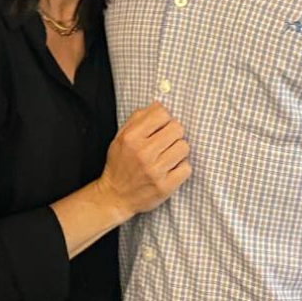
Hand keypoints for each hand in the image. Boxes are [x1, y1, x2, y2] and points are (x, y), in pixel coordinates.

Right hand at [97, 102, 190, 220]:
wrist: (115, 196)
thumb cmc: (120, 163)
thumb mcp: (121, 136)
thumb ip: (139, 118)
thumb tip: (158, 104)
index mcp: (131, 137)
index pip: (162, 113)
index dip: (164, 118)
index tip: (160, 127)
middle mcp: (143, 153)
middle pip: (177, 128)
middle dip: (173, 133)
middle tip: (166, 142)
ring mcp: (155, 171)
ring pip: (184, 147)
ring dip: (178, 150)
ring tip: (168, 156)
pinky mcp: (165, 187)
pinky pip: (187, 168)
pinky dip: (181, 168)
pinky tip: (170, 169)